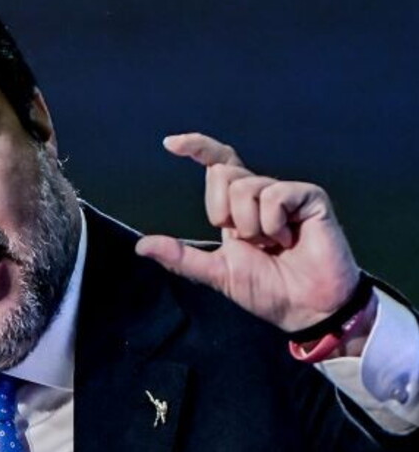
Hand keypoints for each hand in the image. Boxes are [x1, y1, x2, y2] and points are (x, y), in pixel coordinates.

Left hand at [135, 133, 361, 332]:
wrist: (305, 308)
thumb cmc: (267, 291)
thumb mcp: (216, 272)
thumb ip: (180, 256)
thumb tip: (141, 246)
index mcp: (237, 208)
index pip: (217, 166)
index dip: (196, 148)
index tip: (169, 143)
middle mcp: (261, 194)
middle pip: (222, 173)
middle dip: (224, 213)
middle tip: (248, 242)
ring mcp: (287, 193)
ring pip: (245, 188)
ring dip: (251, 227)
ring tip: (273, 245)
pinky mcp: (310, 197)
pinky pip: (274, 195)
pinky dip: (274, 225)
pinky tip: (290, 239)